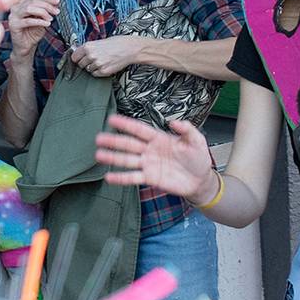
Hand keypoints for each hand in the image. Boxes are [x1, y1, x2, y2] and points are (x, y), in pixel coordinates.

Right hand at [7, 0, 59, 61]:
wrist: (26, 46)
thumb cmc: (32, 33)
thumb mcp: (41, 19)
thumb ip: (45, 11)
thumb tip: (54, 4)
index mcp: (22, 4)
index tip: (57, 1)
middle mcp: (16, 8)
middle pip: (33, 2)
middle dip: (47, 6)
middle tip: (56, 11)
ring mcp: (13, 16)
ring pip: (29, 9)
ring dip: (43, 12)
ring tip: (50, 18)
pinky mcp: (13, 25)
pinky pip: (28, 21)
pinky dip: (39, 21)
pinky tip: (47, 24)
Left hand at [70, 35, 141, 78]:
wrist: (130, 48)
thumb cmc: (117, 43)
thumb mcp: (100, 41)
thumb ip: (89, 48)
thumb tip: (79, 53)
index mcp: (88, 46)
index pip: (74, 57)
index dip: (77, 58)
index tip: (80, 59)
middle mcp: (91, 55)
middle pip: (80, 64)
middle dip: (85, 63)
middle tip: (94, 59)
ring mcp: (97, 64)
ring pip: (88, 70)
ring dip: (93, 67)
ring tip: (102, 61)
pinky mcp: (103, 71)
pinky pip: (95, 74)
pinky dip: (99, 71)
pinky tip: (105, 65)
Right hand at [94, 113, 214, 200]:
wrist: (201, 180)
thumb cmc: (198, 158)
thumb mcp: (196, 140)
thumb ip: (186, 129)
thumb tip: (174, 121)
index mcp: (159, 138)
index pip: (139, 129)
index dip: (126, 124)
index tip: (112, 119)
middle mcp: (150, 150)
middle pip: (129, 144)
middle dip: (114, 141)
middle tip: (98, 137)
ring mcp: (148, 164)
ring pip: (127, 160)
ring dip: (113, 158)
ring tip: (98, 155)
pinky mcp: (150, 178)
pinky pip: (133, 178)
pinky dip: (121, 178)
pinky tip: (109, 177)